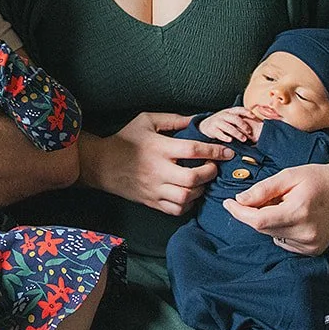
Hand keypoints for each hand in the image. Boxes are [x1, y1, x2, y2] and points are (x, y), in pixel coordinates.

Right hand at [78, 112, 232, 215]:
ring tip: (201, 181)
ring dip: (200, 190)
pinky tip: (190, 193)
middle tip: (213, 167)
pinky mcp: (152, 202)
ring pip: (186, 196)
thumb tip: (198, 119)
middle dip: (210, 173)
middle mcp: (158, 170)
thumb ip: (173, 119)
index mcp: (159, 148)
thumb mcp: (146, 120)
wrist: (101, 164)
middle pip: (193, 178)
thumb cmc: (125, 140)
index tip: (227, 152)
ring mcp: (155, 189)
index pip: (193, 150)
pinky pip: (176, 210)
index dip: (214, 151)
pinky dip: (188, 204)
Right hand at [197, 107, 263, 143]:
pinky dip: (225, 137)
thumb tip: (257, 125)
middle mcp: (223, 115)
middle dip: (243, 125)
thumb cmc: (223, 123)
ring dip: (237, 133)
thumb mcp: (230, 119)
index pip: (239, 110)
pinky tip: (230, 140)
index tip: (254, 117)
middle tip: (249, 132)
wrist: (205, 126)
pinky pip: (219, 133)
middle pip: (235, 118)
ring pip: (228, 127)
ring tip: (243, 139)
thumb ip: (240, 121)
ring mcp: (217, 122)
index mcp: (230, 112)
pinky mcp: (212, 129)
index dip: (247, 112)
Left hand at [221, 154, 328, 255]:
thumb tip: (240, 200)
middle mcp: (306, 233)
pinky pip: (284, 242)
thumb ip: (263, 189)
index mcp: (299, 212)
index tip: (227, 203)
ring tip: (286, 204)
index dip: (239, 213)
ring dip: (270, 221)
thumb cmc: (318, 177)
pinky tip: (294, 216)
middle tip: (266, 197)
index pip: (258, 220)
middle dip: (256, 213)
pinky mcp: (313, 250)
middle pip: (264, 228)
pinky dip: (281, 230)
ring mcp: (311, 244)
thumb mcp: (289, 175)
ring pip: (273, 235)